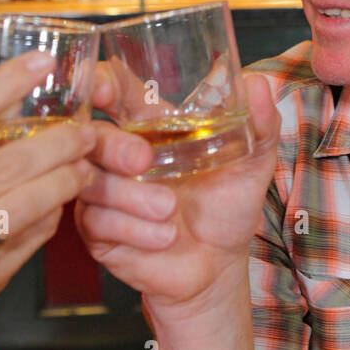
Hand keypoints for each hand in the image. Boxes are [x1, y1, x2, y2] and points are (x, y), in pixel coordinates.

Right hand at [0, 52, 95, 347]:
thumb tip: (14, 99)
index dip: (8, 81)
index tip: (41, 62)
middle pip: (14, 158)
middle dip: (62, 141)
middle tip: (85, 132)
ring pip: (34, 198)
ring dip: (70, 178)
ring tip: (84, 168)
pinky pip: (34, 233)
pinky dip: (55, 213)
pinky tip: (62, 203)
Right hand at [74, 63, 279, 314]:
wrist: (219, 266)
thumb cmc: (228, 207)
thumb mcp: (252, 163)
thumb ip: (258, 123)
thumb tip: (257, 83)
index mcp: (150, 126)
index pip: (111, 90)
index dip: (98, 83)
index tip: (102, 91)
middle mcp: (118, 154)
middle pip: (90, 136)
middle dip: (113, 146)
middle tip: (144, 162)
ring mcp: (104, 192)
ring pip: (91, 181)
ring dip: (130, 196)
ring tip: (170, 211)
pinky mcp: (98, 231)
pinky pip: (97, 222)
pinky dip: (133, 229)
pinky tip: (164, 236)